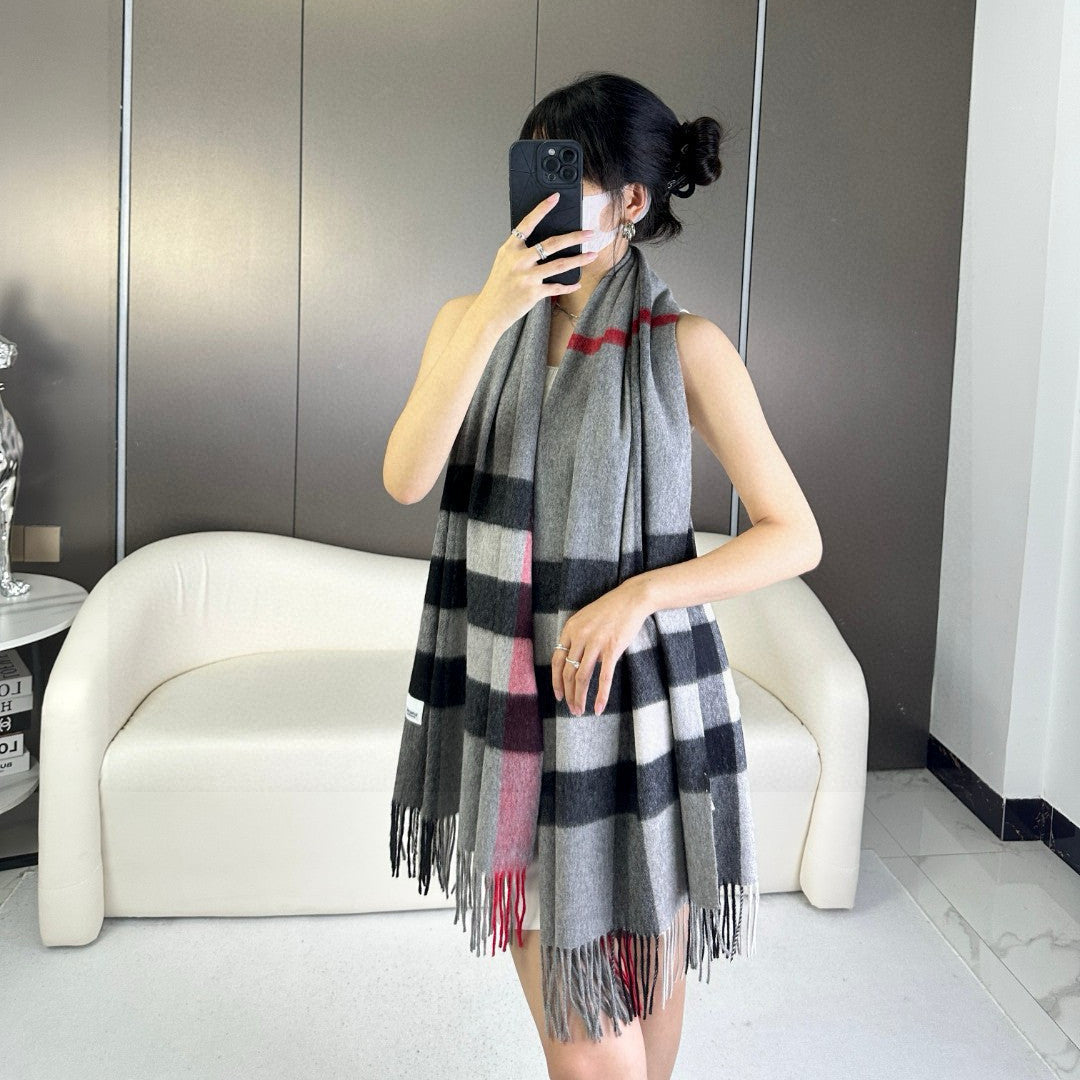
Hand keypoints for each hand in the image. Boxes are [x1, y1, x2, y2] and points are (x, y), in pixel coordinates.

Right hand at [473, 193, 598, 336]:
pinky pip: (556, 287)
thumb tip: (543, 244)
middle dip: (574, 237)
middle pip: (552, 243)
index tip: (555, 198)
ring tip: (592, 255)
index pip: (528, 223)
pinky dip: (568, 286)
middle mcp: (519, 260)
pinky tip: (577, 283)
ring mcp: (527, 277)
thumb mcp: (504, 262)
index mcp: (510, 249)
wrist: (489, 311)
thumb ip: (519, 251)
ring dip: (579, 260)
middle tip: (590, 233)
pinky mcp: (533, 293)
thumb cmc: (498, 287)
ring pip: (560, 264)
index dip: (541, 209)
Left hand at [552, 582, 651, 716]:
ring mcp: (596, 643)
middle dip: (568, 695)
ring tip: (580, 711)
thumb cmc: (610, 609)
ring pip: (582, 677)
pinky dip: (600, 695)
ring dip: (580, 698)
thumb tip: (574, 661)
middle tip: (572, 709)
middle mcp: (580, 636)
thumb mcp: (585, 619)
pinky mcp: (612, 649)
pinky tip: (598, 708)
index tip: (558, 696)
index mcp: (570, 629)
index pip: (557, 661)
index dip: (556, 682)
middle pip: (568, 673)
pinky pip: (604, 677)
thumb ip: (577, 638)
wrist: (632, 598)